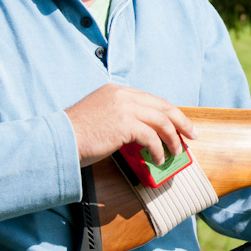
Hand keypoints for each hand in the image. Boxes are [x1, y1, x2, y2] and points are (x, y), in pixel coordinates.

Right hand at [66, 84, 197, 166]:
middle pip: (162, 106)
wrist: (57, 141)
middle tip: (192, 135)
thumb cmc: (76, 135)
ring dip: (172, 138)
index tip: (180, 124)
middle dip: (181, 121)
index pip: (151, 100)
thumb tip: (143, 134)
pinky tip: (157, 159)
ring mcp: (124, 107)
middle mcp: (122, 95)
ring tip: (177, 152)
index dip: (169, 113)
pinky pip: (151, 136)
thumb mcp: (101, 117)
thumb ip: (121, 117)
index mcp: (117, 91)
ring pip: (161, 120)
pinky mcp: (124, 123)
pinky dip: (158, 149)